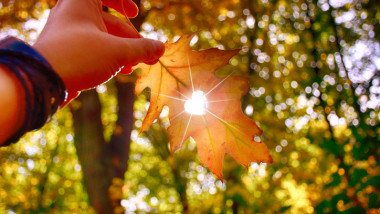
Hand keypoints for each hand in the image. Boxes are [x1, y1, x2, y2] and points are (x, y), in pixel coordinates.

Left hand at [33, 0, 164, 101]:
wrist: (43, 82)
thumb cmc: (79, 57)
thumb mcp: (117, 52)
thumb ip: (142, 48)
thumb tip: (161, 47)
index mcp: (81, 2)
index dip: (122, 2)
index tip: (134, 14)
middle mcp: (73, 14)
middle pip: (109, 22)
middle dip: (131, 39)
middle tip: (149, 55)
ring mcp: (69, 34)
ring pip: (102, 38)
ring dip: (123, 51)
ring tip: (137, 66)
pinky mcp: (67, 52)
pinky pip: (92, 50)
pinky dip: (108, 58)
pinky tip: (121, 72)